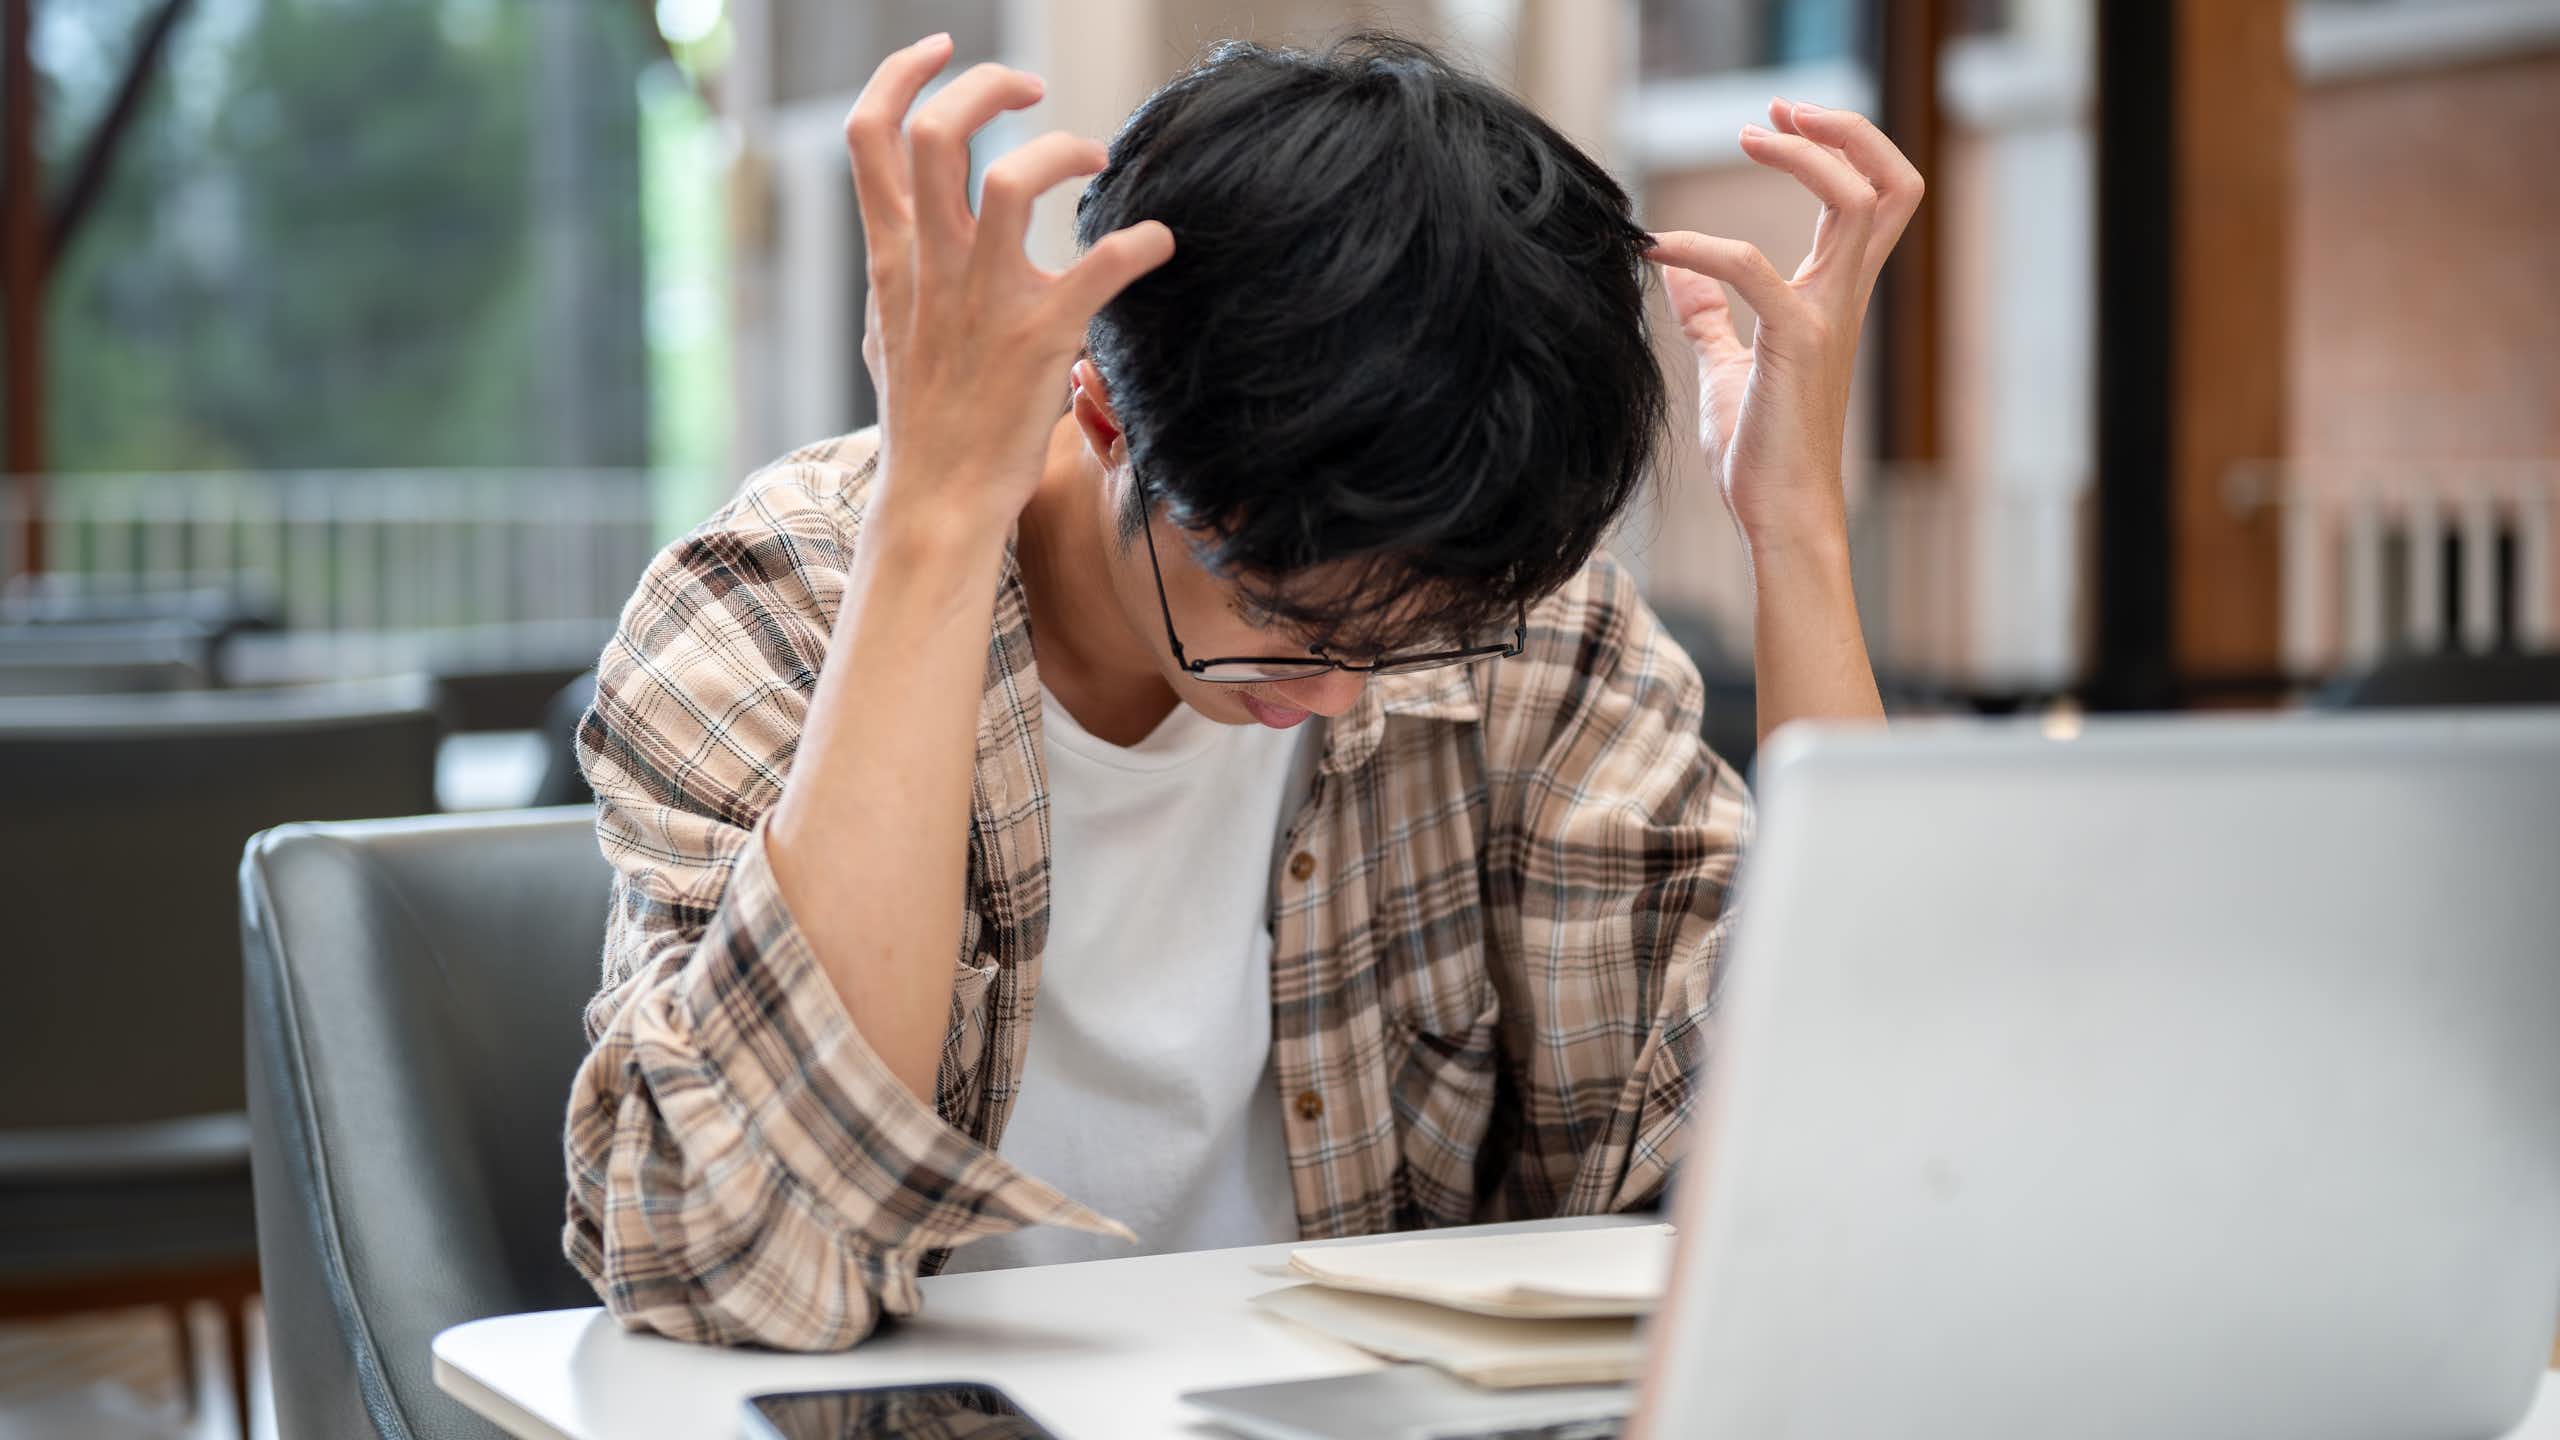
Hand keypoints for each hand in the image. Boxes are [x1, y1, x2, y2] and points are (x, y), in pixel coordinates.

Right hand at [847, 34, 1173, 532]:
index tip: (941, 49)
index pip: (870, 137)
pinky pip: (1096, 270)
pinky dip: (1137, 245)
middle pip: (936, 134)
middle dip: (985, 86)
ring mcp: (982, 300)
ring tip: (1094, 156)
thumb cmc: (923, 421)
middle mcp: (930, 266)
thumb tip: (903, 235)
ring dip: (1059, 150)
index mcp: (891, 257)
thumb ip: (898, 272)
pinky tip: (1158, 241)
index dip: (901, 76)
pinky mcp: (1037, 339)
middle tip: (1032, 87)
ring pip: (1005, 179)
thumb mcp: (888, 330)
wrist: (936, 499)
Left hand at [1649, 99, 1922, 554]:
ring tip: (1750, 135)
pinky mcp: (1796, 346)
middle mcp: (1843, 299)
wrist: (1777, 519)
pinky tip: (1661, 250)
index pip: (1870, 199)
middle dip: (1843, 131)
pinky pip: (1756, 269)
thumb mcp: (1726, 368)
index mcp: (1833, 297)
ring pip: (1861, 204)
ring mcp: (1828, 319)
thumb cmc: (1759, 454)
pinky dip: (1705, 247)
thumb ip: (1709, 317)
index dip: (1837, 146)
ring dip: (1806, 156)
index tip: (1777, 120)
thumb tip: (1676, 274)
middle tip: (1778, 111)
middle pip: (1890, 185)